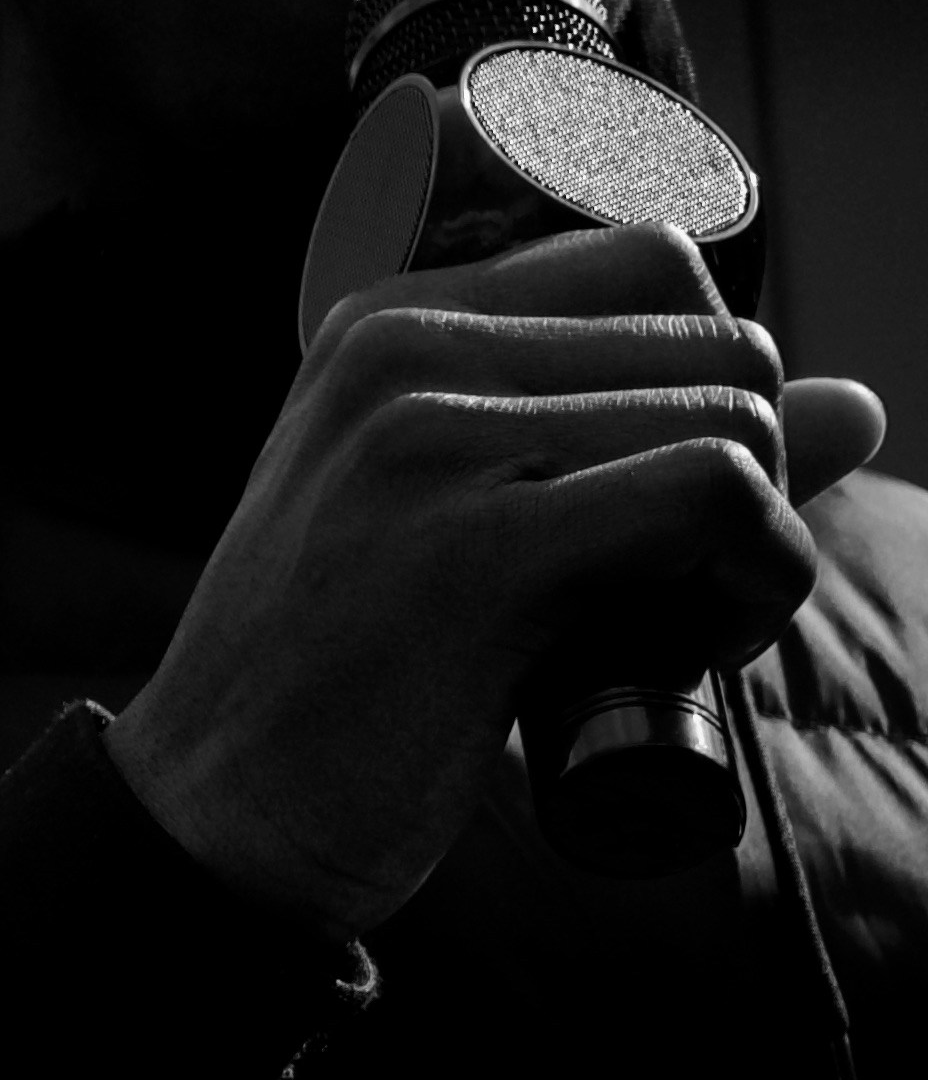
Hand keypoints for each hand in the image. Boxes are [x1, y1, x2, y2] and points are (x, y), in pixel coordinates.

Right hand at [112, 219, 884, 927]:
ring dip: (757, 544)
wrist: (218, 816)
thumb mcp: (472, 523)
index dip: (710, 382)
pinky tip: (684, 649)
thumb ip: (641, 445)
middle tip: (670, 589)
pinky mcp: (472, 551)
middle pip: (720, 342)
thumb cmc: (351, 680)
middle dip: (752, 470)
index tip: (656, 502)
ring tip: (666, 630)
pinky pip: (717, 494)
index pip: (651, 263)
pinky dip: (752, 581)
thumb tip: (861, 406)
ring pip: (737, 414)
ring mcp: (426, 442)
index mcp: (386, 326)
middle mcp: (400, 354)